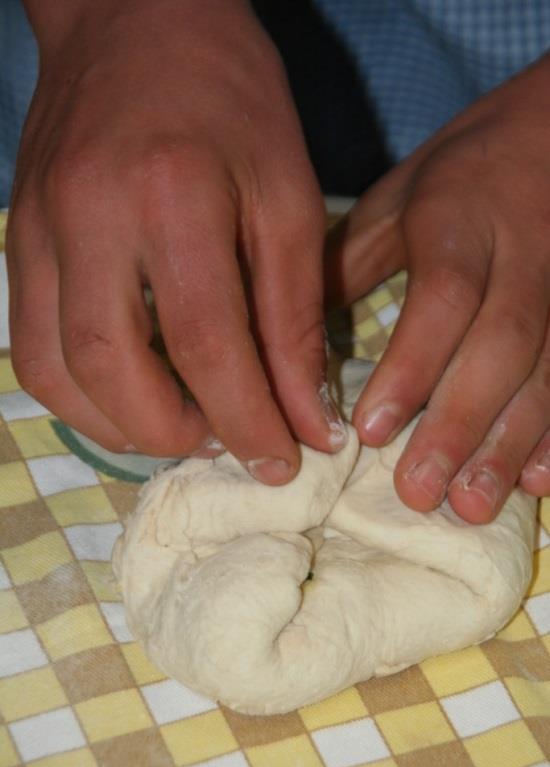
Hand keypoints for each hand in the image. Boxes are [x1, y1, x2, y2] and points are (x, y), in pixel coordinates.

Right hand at [8, 0, 344, 484]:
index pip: (205, 345)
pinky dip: (79, 394)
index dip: (247, 419)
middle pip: (115, 372)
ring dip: (119, 427)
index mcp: (171, 195)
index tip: (283, 461)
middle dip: (175, 434)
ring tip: (181, 429)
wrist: (133, 18)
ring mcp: (37, 230)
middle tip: (228, 444)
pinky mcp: (17, 239)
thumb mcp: (286, 193)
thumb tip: (308, 413)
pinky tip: (127, 397)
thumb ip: (294, 313)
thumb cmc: (229, 98)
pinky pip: (31, 345)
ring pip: (57, 372)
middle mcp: (87, 218)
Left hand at [326, 53, 549, 522]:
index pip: (443, 298)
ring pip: (545, 371)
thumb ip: (351, 263)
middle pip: (501, 346)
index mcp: (461, 222)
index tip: (370, 432)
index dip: (412, 367)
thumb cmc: (463, 172)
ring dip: (510, 444)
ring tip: (472, 506)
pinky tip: (539, 483)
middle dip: (459, 424)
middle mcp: (524, 257)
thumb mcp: (398, 199)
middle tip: (419, 494)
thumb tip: (293, 333)